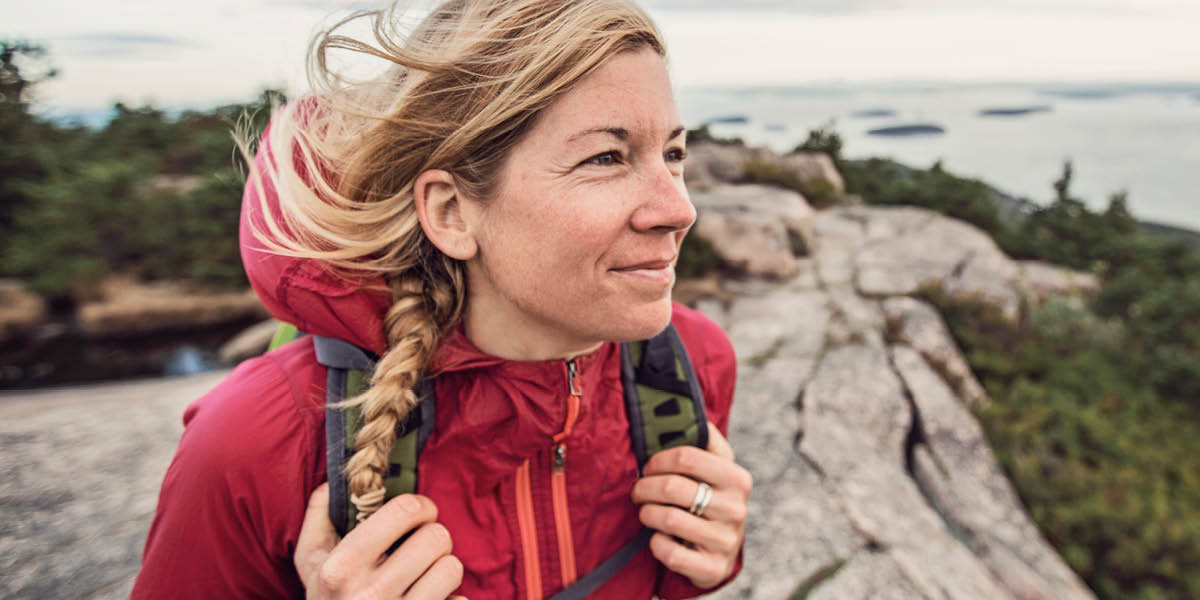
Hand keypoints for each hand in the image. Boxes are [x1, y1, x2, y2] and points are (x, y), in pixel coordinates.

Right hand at [294, 483, 466, 599]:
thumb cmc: (327, 598)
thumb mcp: (310, 560)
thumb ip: (320, 514)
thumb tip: (339, 477)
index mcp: (341, 567)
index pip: (404, 510)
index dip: (420, 506)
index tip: (418, 514)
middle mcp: (370, 594)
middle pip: (436, 537)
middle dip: (433, 537)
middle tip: (421, 547)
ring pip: (452, 567)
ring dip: (443, 568)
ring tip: (425, 574)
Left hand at [631, 422, 750, 589]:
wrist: (721, 552)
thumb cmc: (709, 500)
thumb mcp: (715, 469)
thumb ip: (702, 439)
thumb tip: (681, 403)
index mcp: (736, 477)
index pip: (687, 456)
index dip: (657, 460)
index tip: (648, 466)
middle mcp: (736, 508)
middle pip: (671, 487)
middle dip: (644, 487)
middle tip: (638, 491)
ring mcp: (726, 540)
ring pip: (667, 519)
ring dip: (646, 514)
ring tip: (646, 512)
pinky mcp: (712, 567)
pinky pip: (669, 551)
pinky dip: (655, 543)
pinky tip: (659, 538)